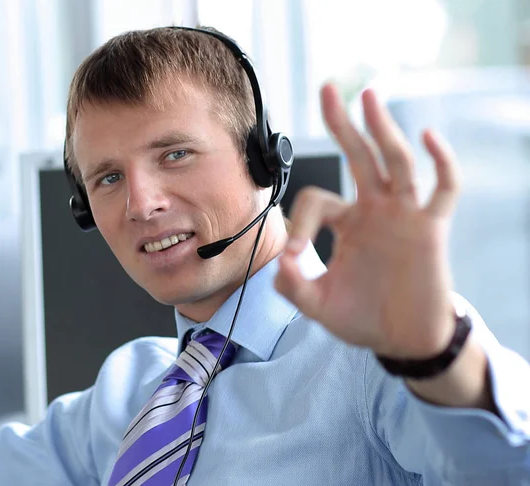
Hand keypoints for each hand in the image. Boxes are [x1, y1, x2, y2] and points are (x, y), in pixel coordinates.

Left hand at [275, 83, 460, 358]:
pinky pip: (442, 188)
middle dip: (342, 123)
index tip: (296, 255)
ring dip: (382, 129)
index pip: (315, 199)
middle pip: (358, 156)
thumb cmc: (361, 318)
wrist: (400, 340)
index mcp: (345, 222)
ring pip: (395, 162)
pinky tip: (428, 136)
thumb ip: (294, 287)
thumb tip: (282, 260)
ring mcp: (403, 215)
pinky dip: (441, 162)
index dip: (299, 221)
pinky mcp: (431, 228)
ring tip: (367, 97)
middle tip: (328, 88)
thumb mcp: (318, 305)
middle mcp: (373, 210)